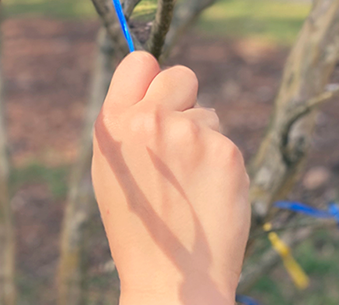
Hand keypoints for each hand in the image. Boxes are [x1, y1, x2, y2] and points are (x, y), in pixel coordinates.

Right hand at [91, 52, 249, 304]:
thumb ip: (128, 122)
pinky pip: (227, 142)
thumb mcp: (112, 167)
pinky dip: (221, 165)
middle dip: (184, 99)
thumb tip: (154, 86)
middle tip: (179, 140)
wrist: (170, 277)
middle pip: (180, 75)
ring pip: (208, 113)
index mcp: (113, 122)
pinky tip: (209, 194)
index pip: (139, 62)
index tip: (158, 95)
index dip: (151, 77)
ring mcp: (190, 134)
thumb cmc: (137, 225)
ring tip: (189, 182)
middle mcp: (150, 120)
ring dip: (203, 138)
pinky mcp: (226, 152)